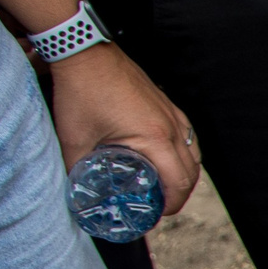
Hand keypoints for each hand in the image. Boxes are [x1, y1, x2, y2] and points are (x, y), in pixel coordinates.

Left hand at [47, 44, 199, 214]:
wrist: (84, 52)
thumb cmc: (81, 90)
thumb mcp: (73, 139)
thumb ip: (75, 170)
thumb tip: (75, 192)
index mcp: (155, 138)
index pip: (179, 183)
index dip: (171, 206)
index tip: (155, 216)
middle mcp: (171, 126)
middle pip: (192, 173)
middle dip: (180, 195)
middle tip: (159, 206)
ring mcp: (172, 113)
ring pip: (194, 154)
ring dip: (184, 174)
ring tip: (164, 185)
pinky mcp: (167, 104)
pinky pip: (187, 135)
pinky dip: (182, 153)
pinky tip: (164, 156)